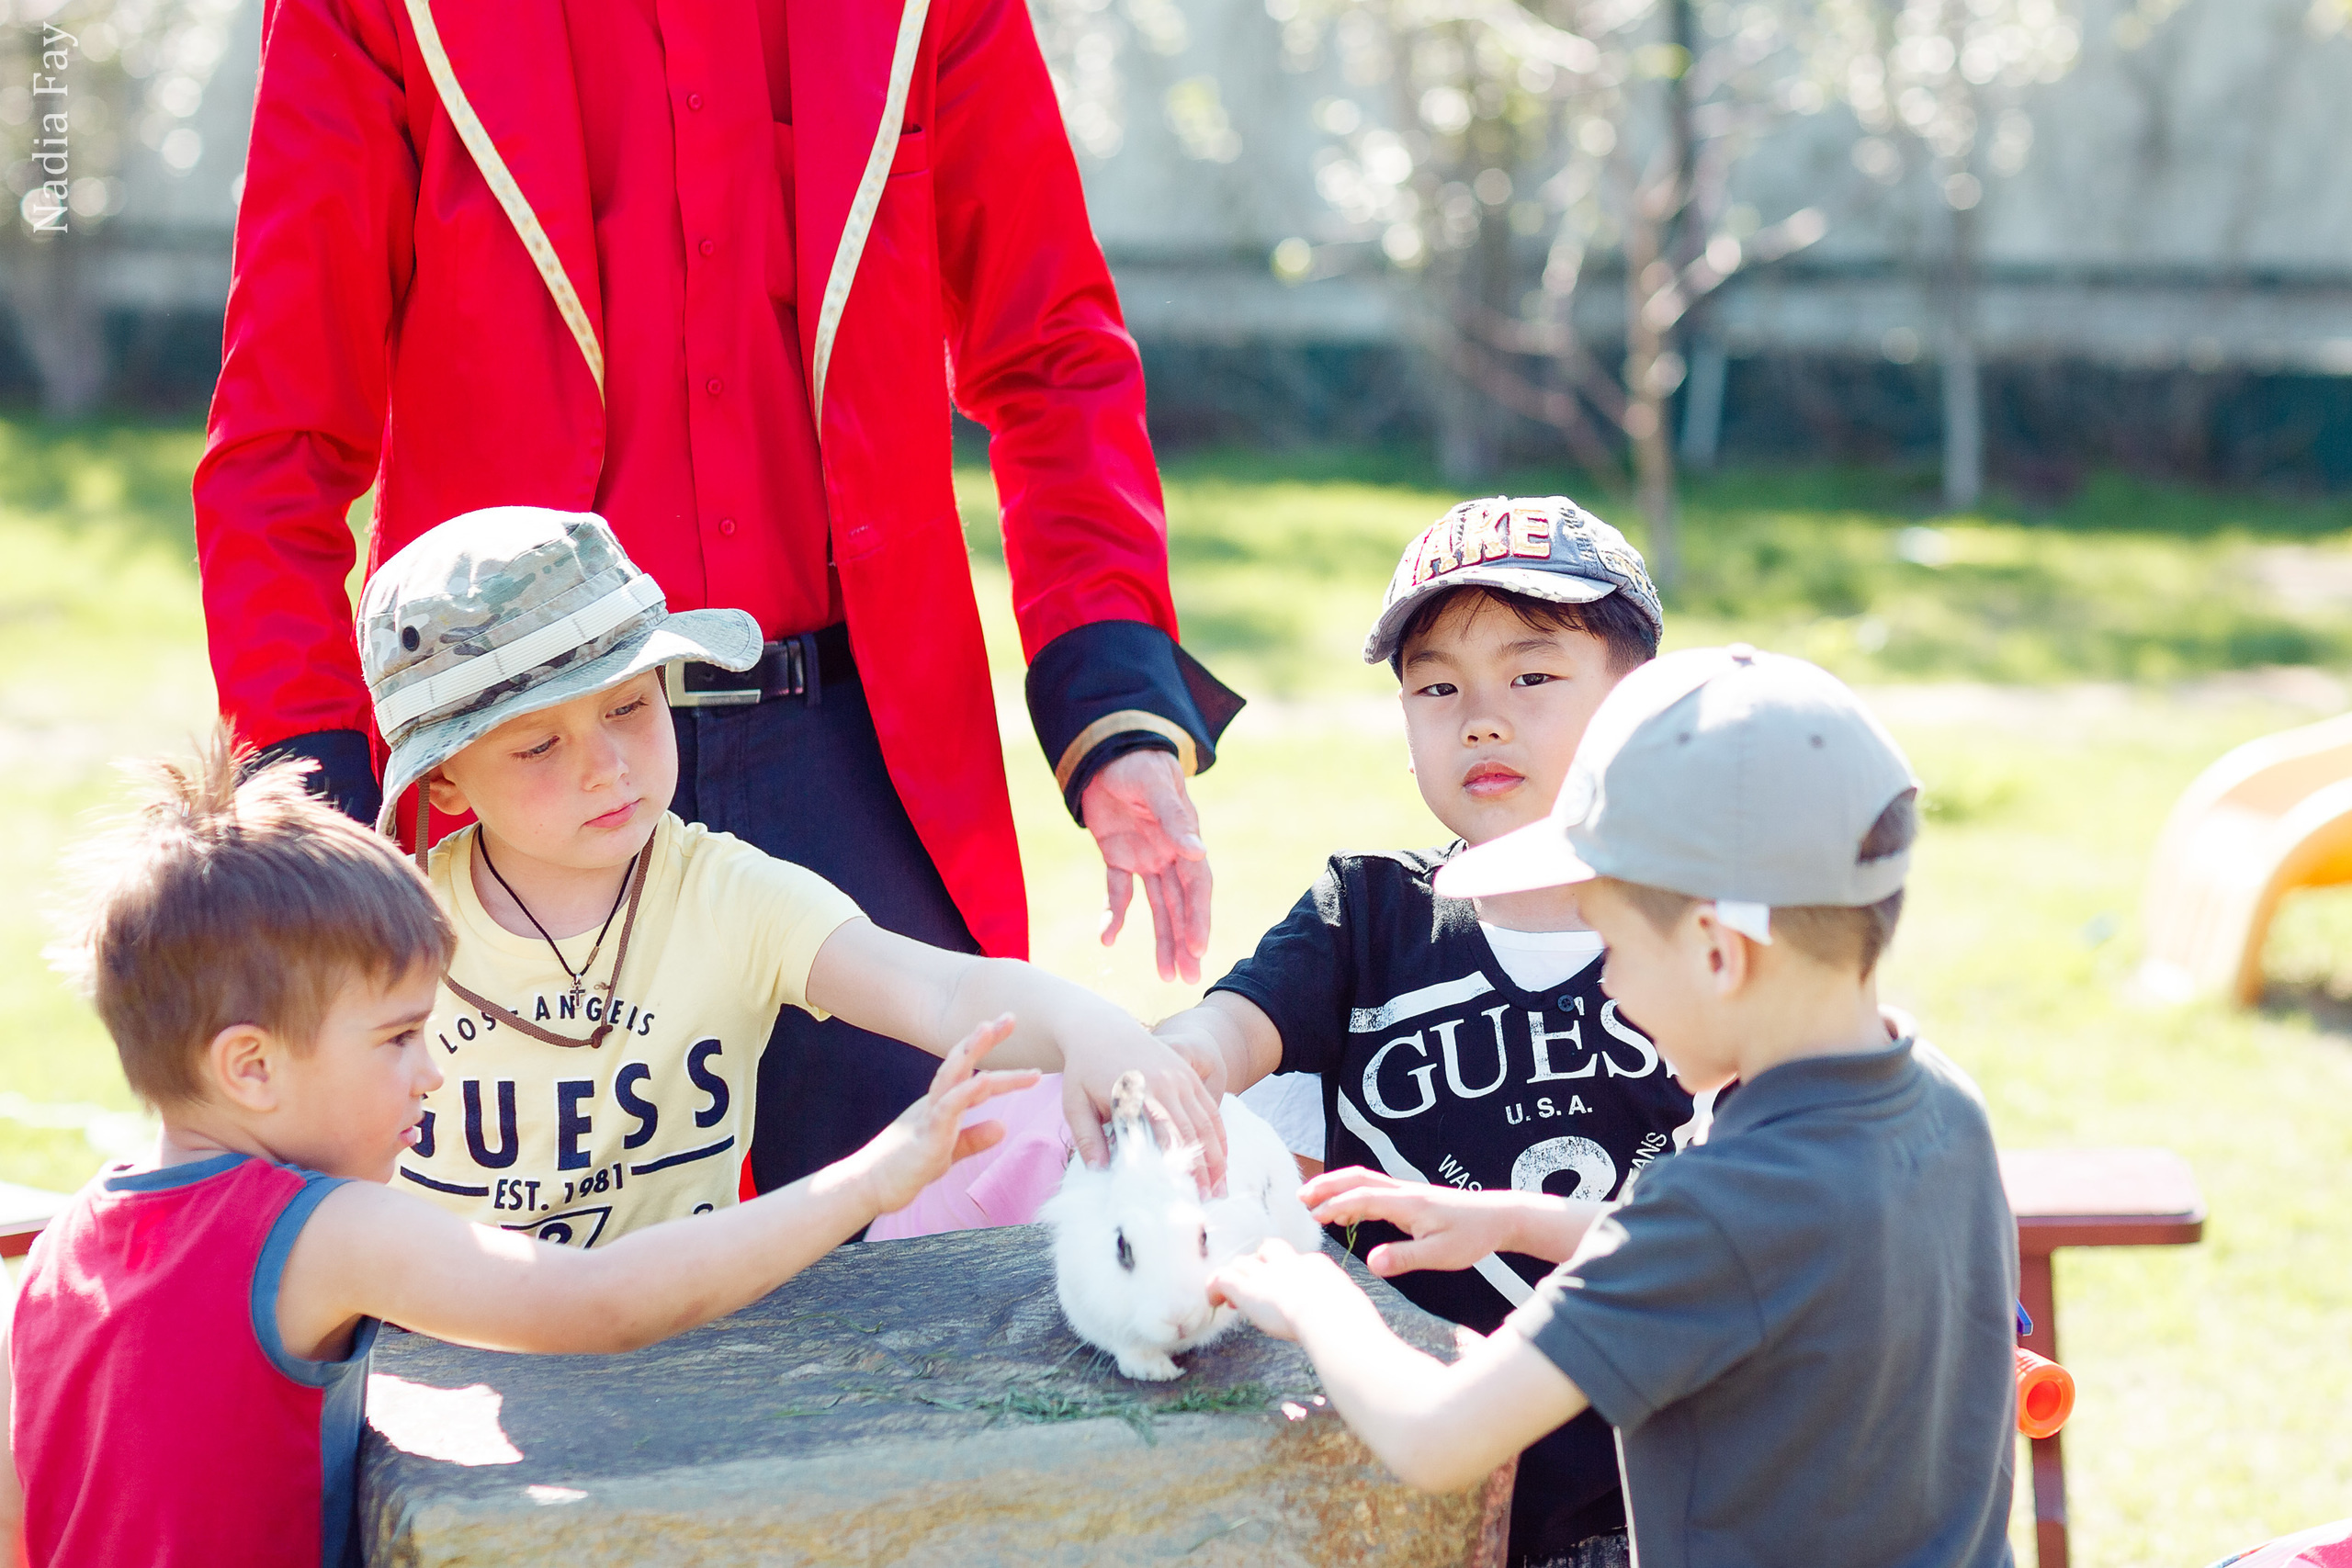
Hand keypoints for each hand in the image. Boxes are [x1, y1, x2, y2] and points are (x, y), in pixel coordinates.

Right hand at [854, 1016, 1040, 1215]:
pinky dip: (966, 1094)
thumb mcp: (948, 1152)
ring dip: (971, 1051)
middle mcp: (934, 1102)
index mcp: (941, 1104)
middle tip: (1009, 1016)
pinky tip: (983, 1082)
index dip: (997, 1062)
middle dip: (985, 1040)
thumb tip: (1002, 1127)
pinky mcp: (924, 1137)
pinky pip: (946, 1110)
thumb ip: (973, 1138)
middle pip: (962, 1064)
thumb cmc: (905, 1168)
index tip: (1019, 1046)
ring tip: (989, 1029)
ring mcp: (928, 1116)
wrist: (868, 1187)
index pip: (973, 1076)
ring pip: (951, 1076)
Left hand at [1060, 1023, 1227, 1192]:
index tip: (1179, 1195)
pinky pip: (1210, 1108)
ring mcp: (1180, 1078)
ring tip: (1219, 1188)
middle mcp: (1165, 1084)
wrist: (1100, 1028)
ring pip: (1206, 1123)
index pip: (1162, 1136)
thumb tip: (1100, 1171)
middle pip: (1190, 1133)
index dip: (1174, 1167)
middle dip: (1201, 1170)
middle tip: (1206, 1202)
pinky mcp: (1187, 1076)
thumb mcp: (1075, 1102)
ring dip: (1216, 1157)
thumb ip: (1086, 1137)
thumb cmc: (1084, 1069)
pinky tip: (1222, 1158)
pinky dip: (1219, 1135)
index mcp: (1137, 1092)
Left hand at [1082, 749, 1210, 983]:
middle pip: (1181, 904)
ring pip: (1157, 906)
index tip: (1197, 948)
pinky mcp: (1118, 857)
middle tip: (1188, 978)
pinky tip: (1108, 939)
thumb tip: (1198, 852)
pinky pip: (1118, 892)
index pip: (1196, 885)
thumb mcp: (1155, 786)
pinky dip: (1114, 915)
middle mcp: (1169, 853)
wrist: (1105, 750)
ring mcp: (1145, 858)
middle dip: (1185, 941)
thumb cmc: (1138, 763)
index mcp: (1184, 838)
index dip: (1198, 917)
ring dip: (1161, 940)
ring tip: (1166, 976)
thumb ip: (1174, 819)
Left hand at [1209, 1238, 1366, 1341]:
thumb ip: (1347, 1313)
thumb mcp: (1352, 1311)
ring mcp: (1266, 1274)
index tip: (1286, 1293)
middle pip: (1268, 1250)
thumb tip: (1359, 1329)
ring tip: (1232, 1297)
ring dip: (1238, 1277)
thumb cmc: (1348, 1322)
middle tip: (1257, 1286)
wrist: (1330, 1318)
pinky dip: (1215, 1287)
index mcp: (1317, 1267)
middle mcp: (1289, 1264)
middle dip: (1260, 1264)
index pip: (1297, 1262)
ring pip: (1243, 1263)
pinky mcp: (1247, 1288)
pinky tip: (1214, 1301)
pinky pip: (1222, 1278)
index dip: (1286, 1275)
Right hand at [1302, 1168, 1529, 1277]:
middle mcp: (1403, 1192)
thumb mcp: (1440, 1255)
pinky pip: (1374, 1190)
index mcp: (1407, 1203)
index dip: (1335, 1206)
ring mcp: (1406, 1192)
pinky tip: (1345, 1211)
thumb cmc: (1471, 1236)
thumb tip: (1371, 1264)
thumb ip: (1404, 1258)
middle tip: (1300, 1197)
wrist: (1497, 1217)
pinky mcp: (1410, 1198)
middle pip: (1357, 1179)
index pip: (1363, 1198)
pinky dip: (1352, 1194)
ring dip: (1336, 1186)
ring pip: (1364, 1180)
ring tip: (1313, 1201)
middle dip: (1327, 1185)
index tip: (1313, 1217)